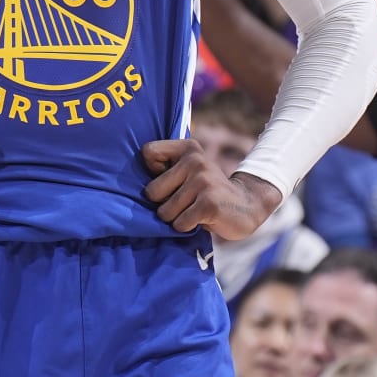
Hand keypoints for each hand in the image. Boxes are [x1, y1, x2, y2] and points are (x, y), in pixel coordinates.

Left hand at [141, 139, 281, 238]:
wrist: (247, 206)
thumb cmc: (207, 192)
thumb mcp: (189, 172)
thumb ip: (165, 169)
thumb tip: (129, 185)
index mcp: (188, 148)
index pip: (148, 152)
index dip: (153, 174)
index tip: (171, 181)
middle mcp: (195, 160)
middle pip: (152, 191)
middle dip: (163, 204)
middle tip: (184, 203)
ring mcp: (203, 181)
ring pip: (165, 211)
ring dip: (176, 218)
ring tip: (193, 211)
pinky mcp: (209, 203)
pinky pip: (179, 223)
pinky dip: (186, 228)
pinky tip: (202, 220)